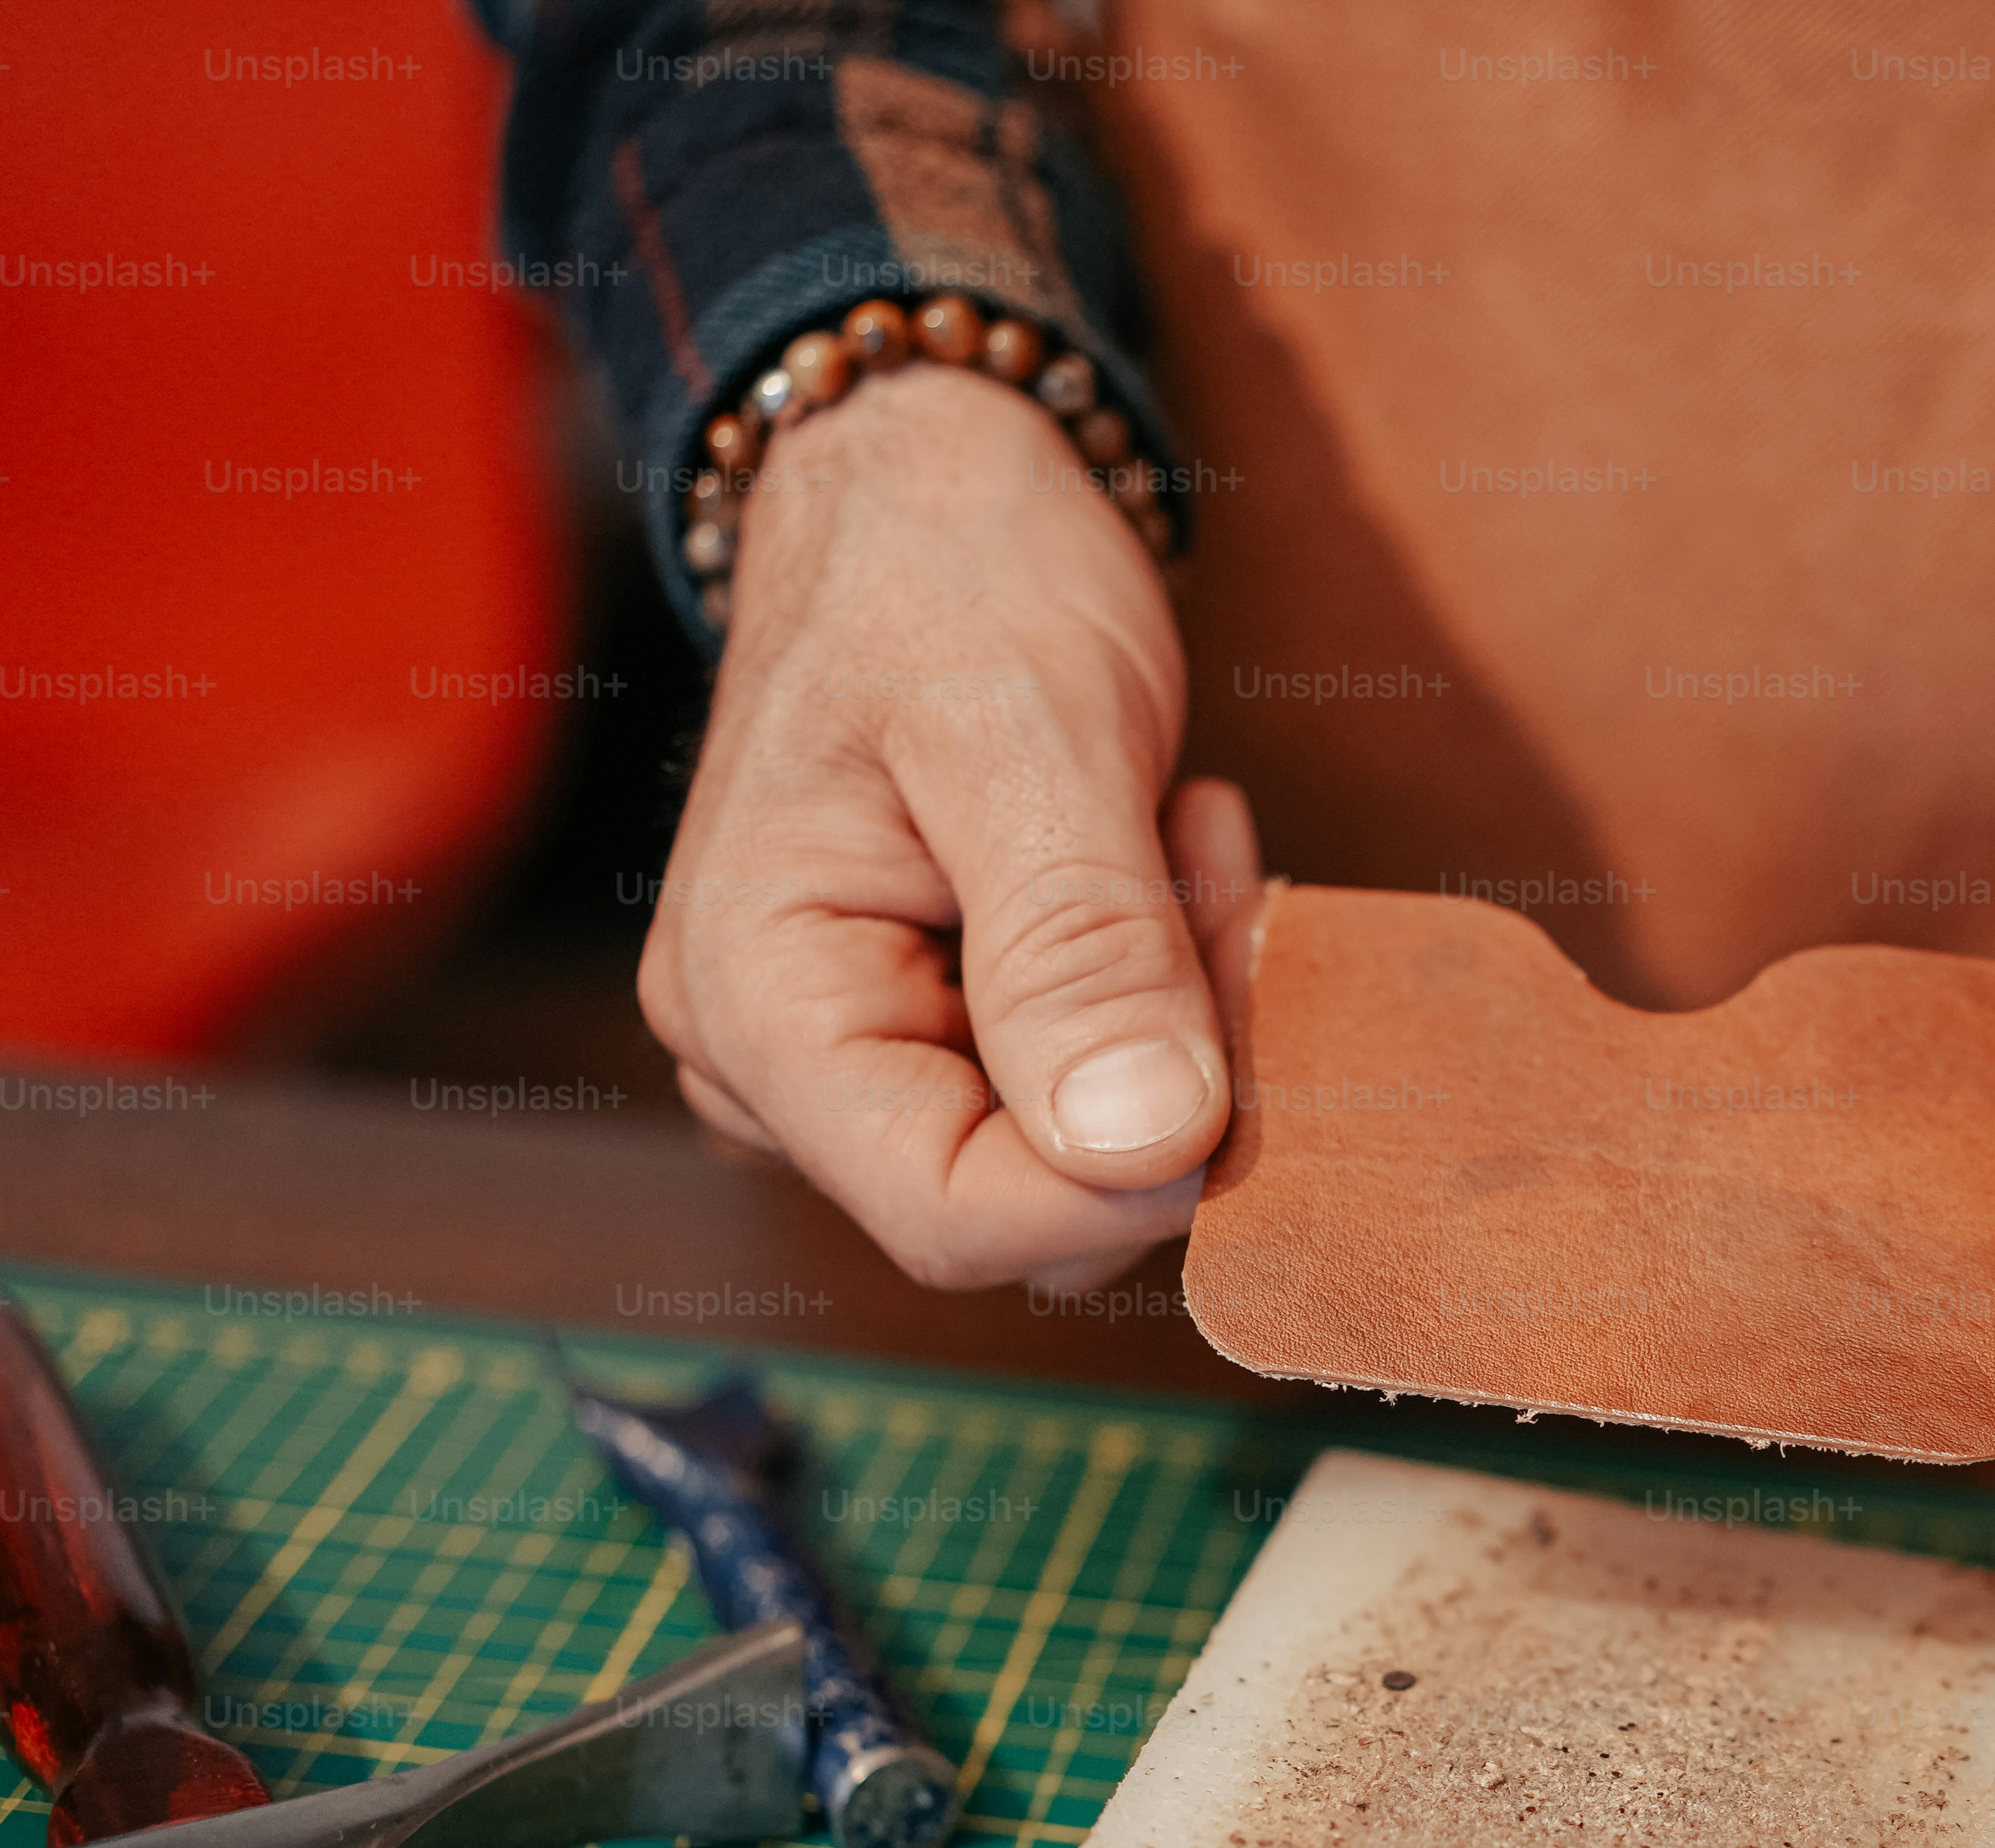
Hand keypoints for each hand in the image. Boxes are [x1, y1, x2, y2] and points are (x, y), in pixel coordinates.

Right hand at [638, 362, 1261, 1290]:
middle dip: (1168, 1070)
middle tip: (1203, 863)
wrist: (923, 480)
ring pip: (1076, 1154)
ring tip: (1173, 835)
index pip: (954, 1220)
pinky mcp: (933, 1027)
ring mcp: (854, 1054)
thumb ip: (1082, 949)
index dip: (1127, 1181)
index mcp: (756, 1005)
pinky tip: (1157, 860)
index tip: (1238, 1008)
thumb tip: (1144, 1151)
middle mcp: (776, 1064)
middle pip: (1028, 1200)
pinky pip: (1084, 1087)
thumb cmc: (950, 569)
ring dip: (1178, 1019)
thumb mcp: (1030, 735)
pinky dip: (1162, 994)